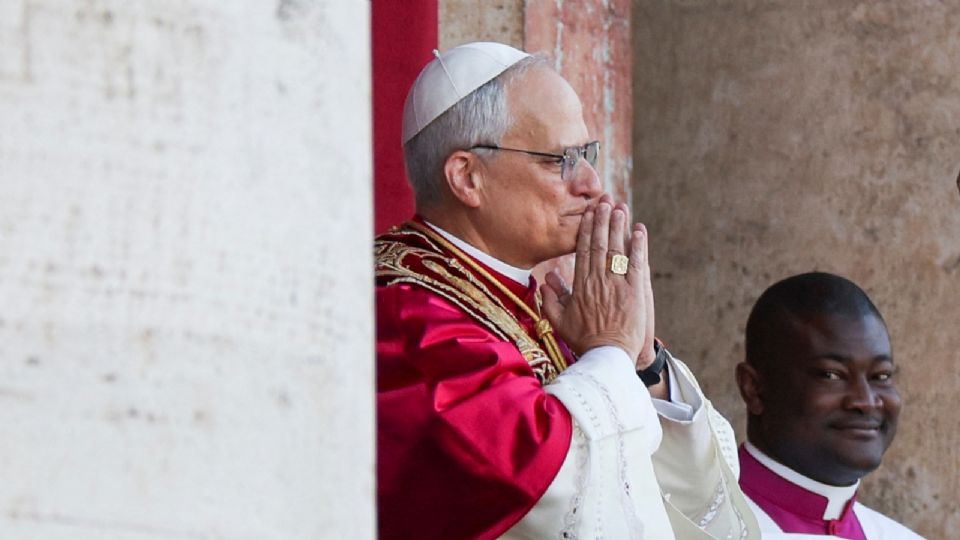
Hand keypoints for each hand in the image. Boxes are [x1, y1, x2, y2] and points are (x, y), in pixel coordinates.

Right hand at [540, 197, 654, 362]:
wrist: (608, 357)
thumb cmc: (584, 341)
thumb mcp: (560, 321)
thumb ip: (551, 299)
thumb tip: (545, 279)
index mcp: (580, 285)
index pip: (583, 250)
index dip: (586, 229)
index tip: (589, 212)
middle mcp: (598, 281)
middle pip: (600, 244)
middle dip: (602, 220)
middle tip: (605, 200)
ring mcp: (617, 285)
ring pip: (617, 249)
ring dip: (619, 226)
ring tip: (620, 207)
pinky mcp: (635, 292)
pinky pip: (636, 264)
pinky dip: (639, 245)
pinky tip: (640, 230)